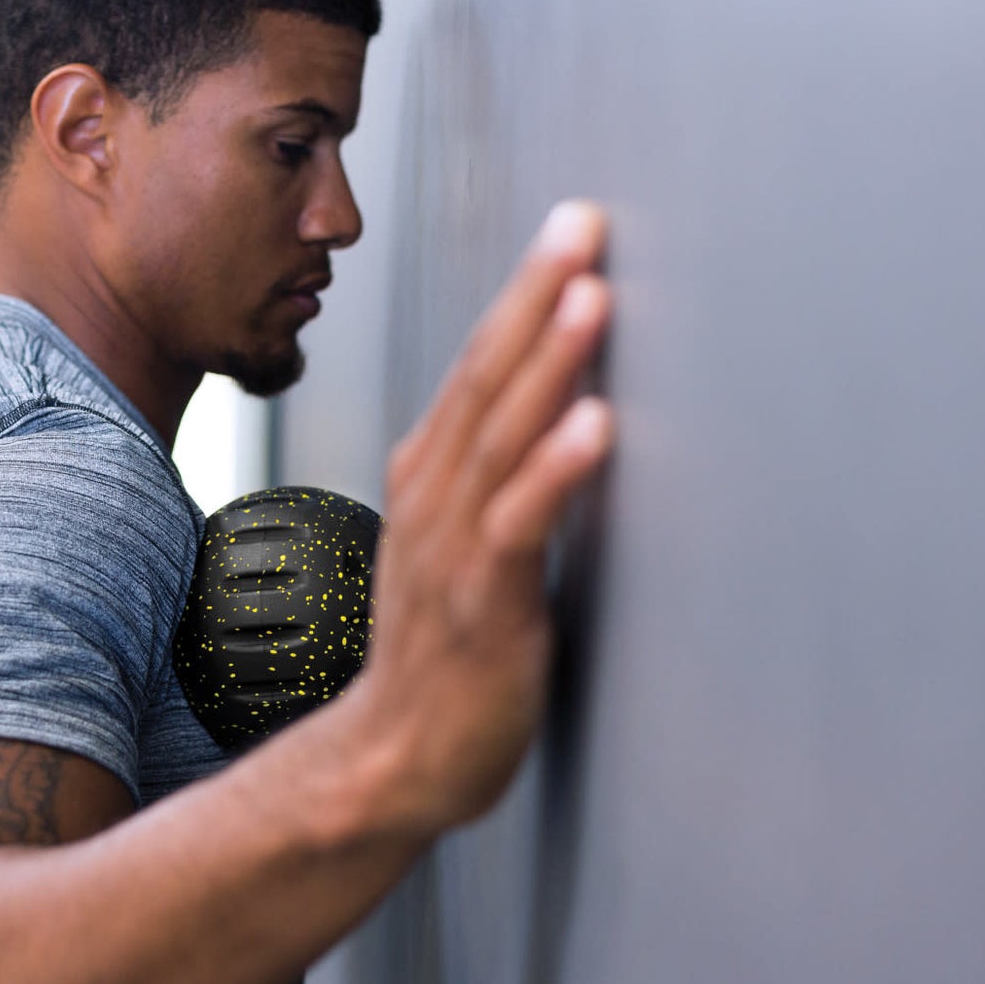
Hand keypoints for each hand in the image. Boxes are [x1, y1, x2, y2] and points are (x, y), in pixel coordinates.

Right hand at [339, 199, 613, 843]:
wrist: (389, 760)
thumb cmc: (439, 654)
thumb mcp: (458, 545)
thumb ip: (495, 480)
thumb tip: (557, 412)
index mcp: (430, 476)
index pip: (479, 367)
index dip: (525, 294)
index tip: (572, 227)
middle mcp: (434, 498)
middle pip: (486, 379)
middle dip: (536, 295)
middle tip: (582, 224)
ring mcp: (452, 549)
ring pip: (499, 438)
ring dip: (547, 363)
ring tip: (592, 295)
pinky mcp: (483, 605)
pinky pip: (518, 526)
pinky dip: (554, 472)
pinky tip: (595, 426)